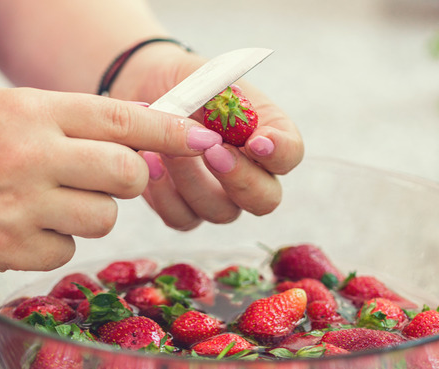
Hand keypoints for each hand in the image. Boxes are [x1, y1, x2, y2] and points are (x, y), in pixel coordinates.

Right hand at [0, 88, 221, 270]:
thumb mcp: (13, 109)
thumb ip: (76, 121)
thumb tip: (145, 142)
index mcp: (35, 111)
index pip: (122, 120)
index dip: (171, 133)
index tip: (205, 139)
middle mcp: (31, 156)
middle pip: (127, 176)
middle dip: (129, 179)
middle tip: (104, 177)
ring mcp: (20, 207)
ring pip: (103, 219)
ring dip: (89, 213)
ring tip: (47, 201)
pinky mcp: (9, 251)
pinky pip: (68, 252)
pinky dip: (55, 242)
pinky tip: (22, 226)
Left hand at [111, 46, 304, 229]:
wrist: (149, 91)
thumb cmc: (189, 84)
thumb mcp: (211, 82)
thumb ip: (233, 103)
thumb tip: (252, 134)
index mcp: (268, 139)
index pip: (290, 155)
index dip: (279, 154)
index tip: (256, 142)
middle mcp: (251, 175)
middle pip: (265, 200)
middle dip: (240, 179)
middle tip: (212, 150)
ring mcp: (219, 197)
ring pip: (221, 212)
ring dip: (193, 179)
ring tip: (167, 147)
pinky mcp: (183, 208)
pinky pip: (182, 218)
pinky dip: (163, 193)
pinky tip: (151, 162)